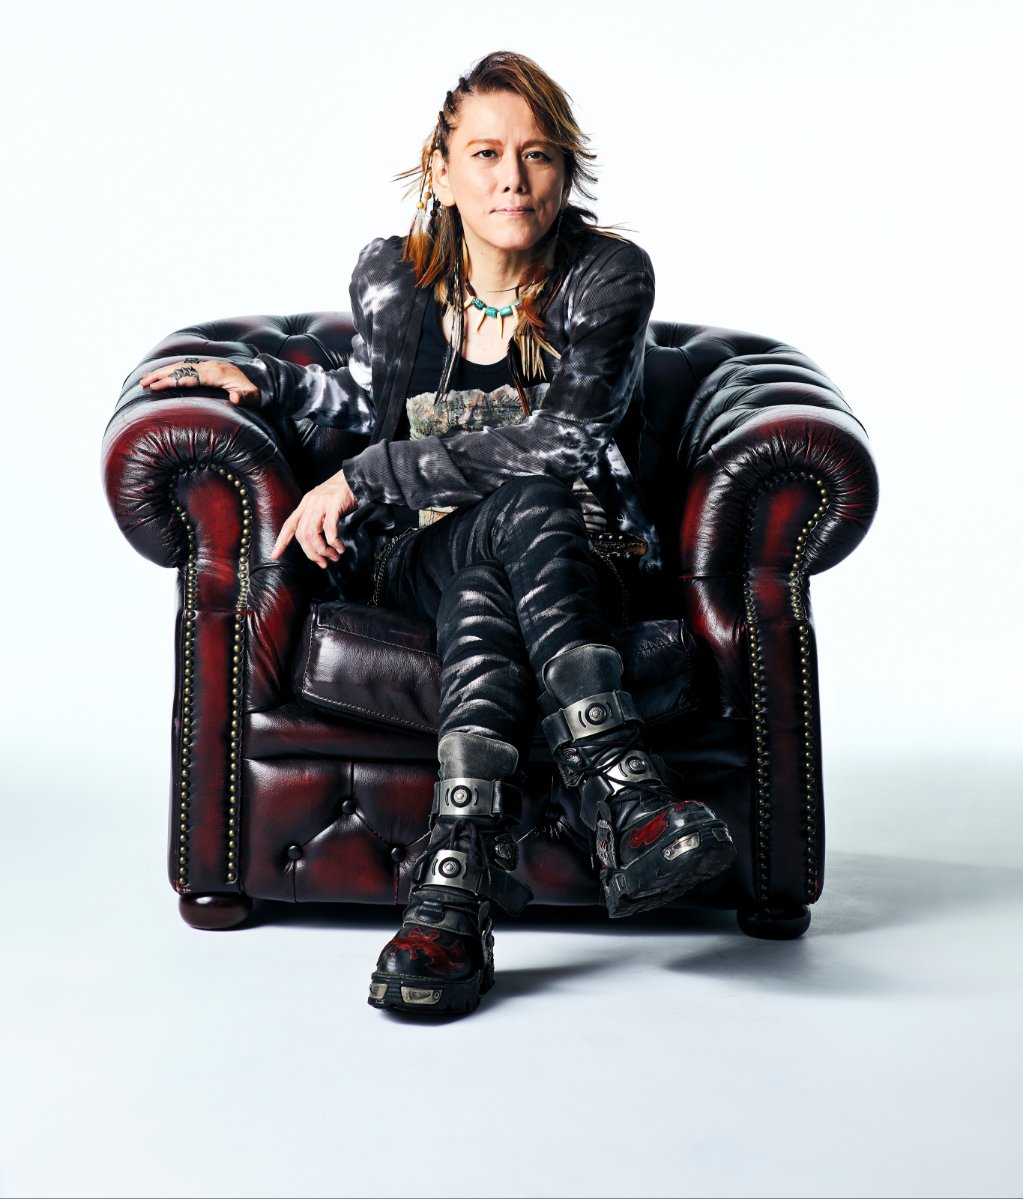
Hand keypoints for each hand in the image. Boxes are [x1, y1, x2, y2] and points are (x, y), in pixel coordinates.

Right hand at [140, 359, 258, 405]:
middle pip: (180, 368)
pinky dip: (171, 369)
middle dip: (160, 375)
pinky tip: (161, 375)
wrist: (261, 379)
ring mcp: (207, 365)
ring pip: (180, 366)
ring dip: (162, 372)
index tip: (156, 386)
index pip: (189, 377)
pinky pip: (185, 366)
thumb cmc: (255, 391)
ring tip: (145, 379)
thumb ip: (246, 397)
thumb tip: (236, 399)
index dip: (172, 381)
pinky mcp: (207, 367)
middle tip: (143, 383)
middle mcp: (209, 367)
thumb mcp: (253, 396)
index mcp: (216, 374)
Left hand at [272, 469, 357, 567]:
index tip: (275, 555)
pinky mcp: (334, 506)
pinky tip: (340, 548)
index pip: (289, 525)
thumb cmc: (341, 494)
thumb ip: (316, 517)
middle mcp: (310, 504)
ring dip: (323, 551)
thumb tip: (316, 539)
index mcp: (305, 504)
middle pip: (302, 535)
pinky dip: (334, 543)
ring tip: (334, 557)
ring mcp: (321, 504)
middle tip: (323, 563)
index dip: (281, 541)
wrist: (354, 478)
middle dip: (312, 553)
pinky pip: (330, 530)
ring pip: (313, 534)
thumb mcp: (322, 503)